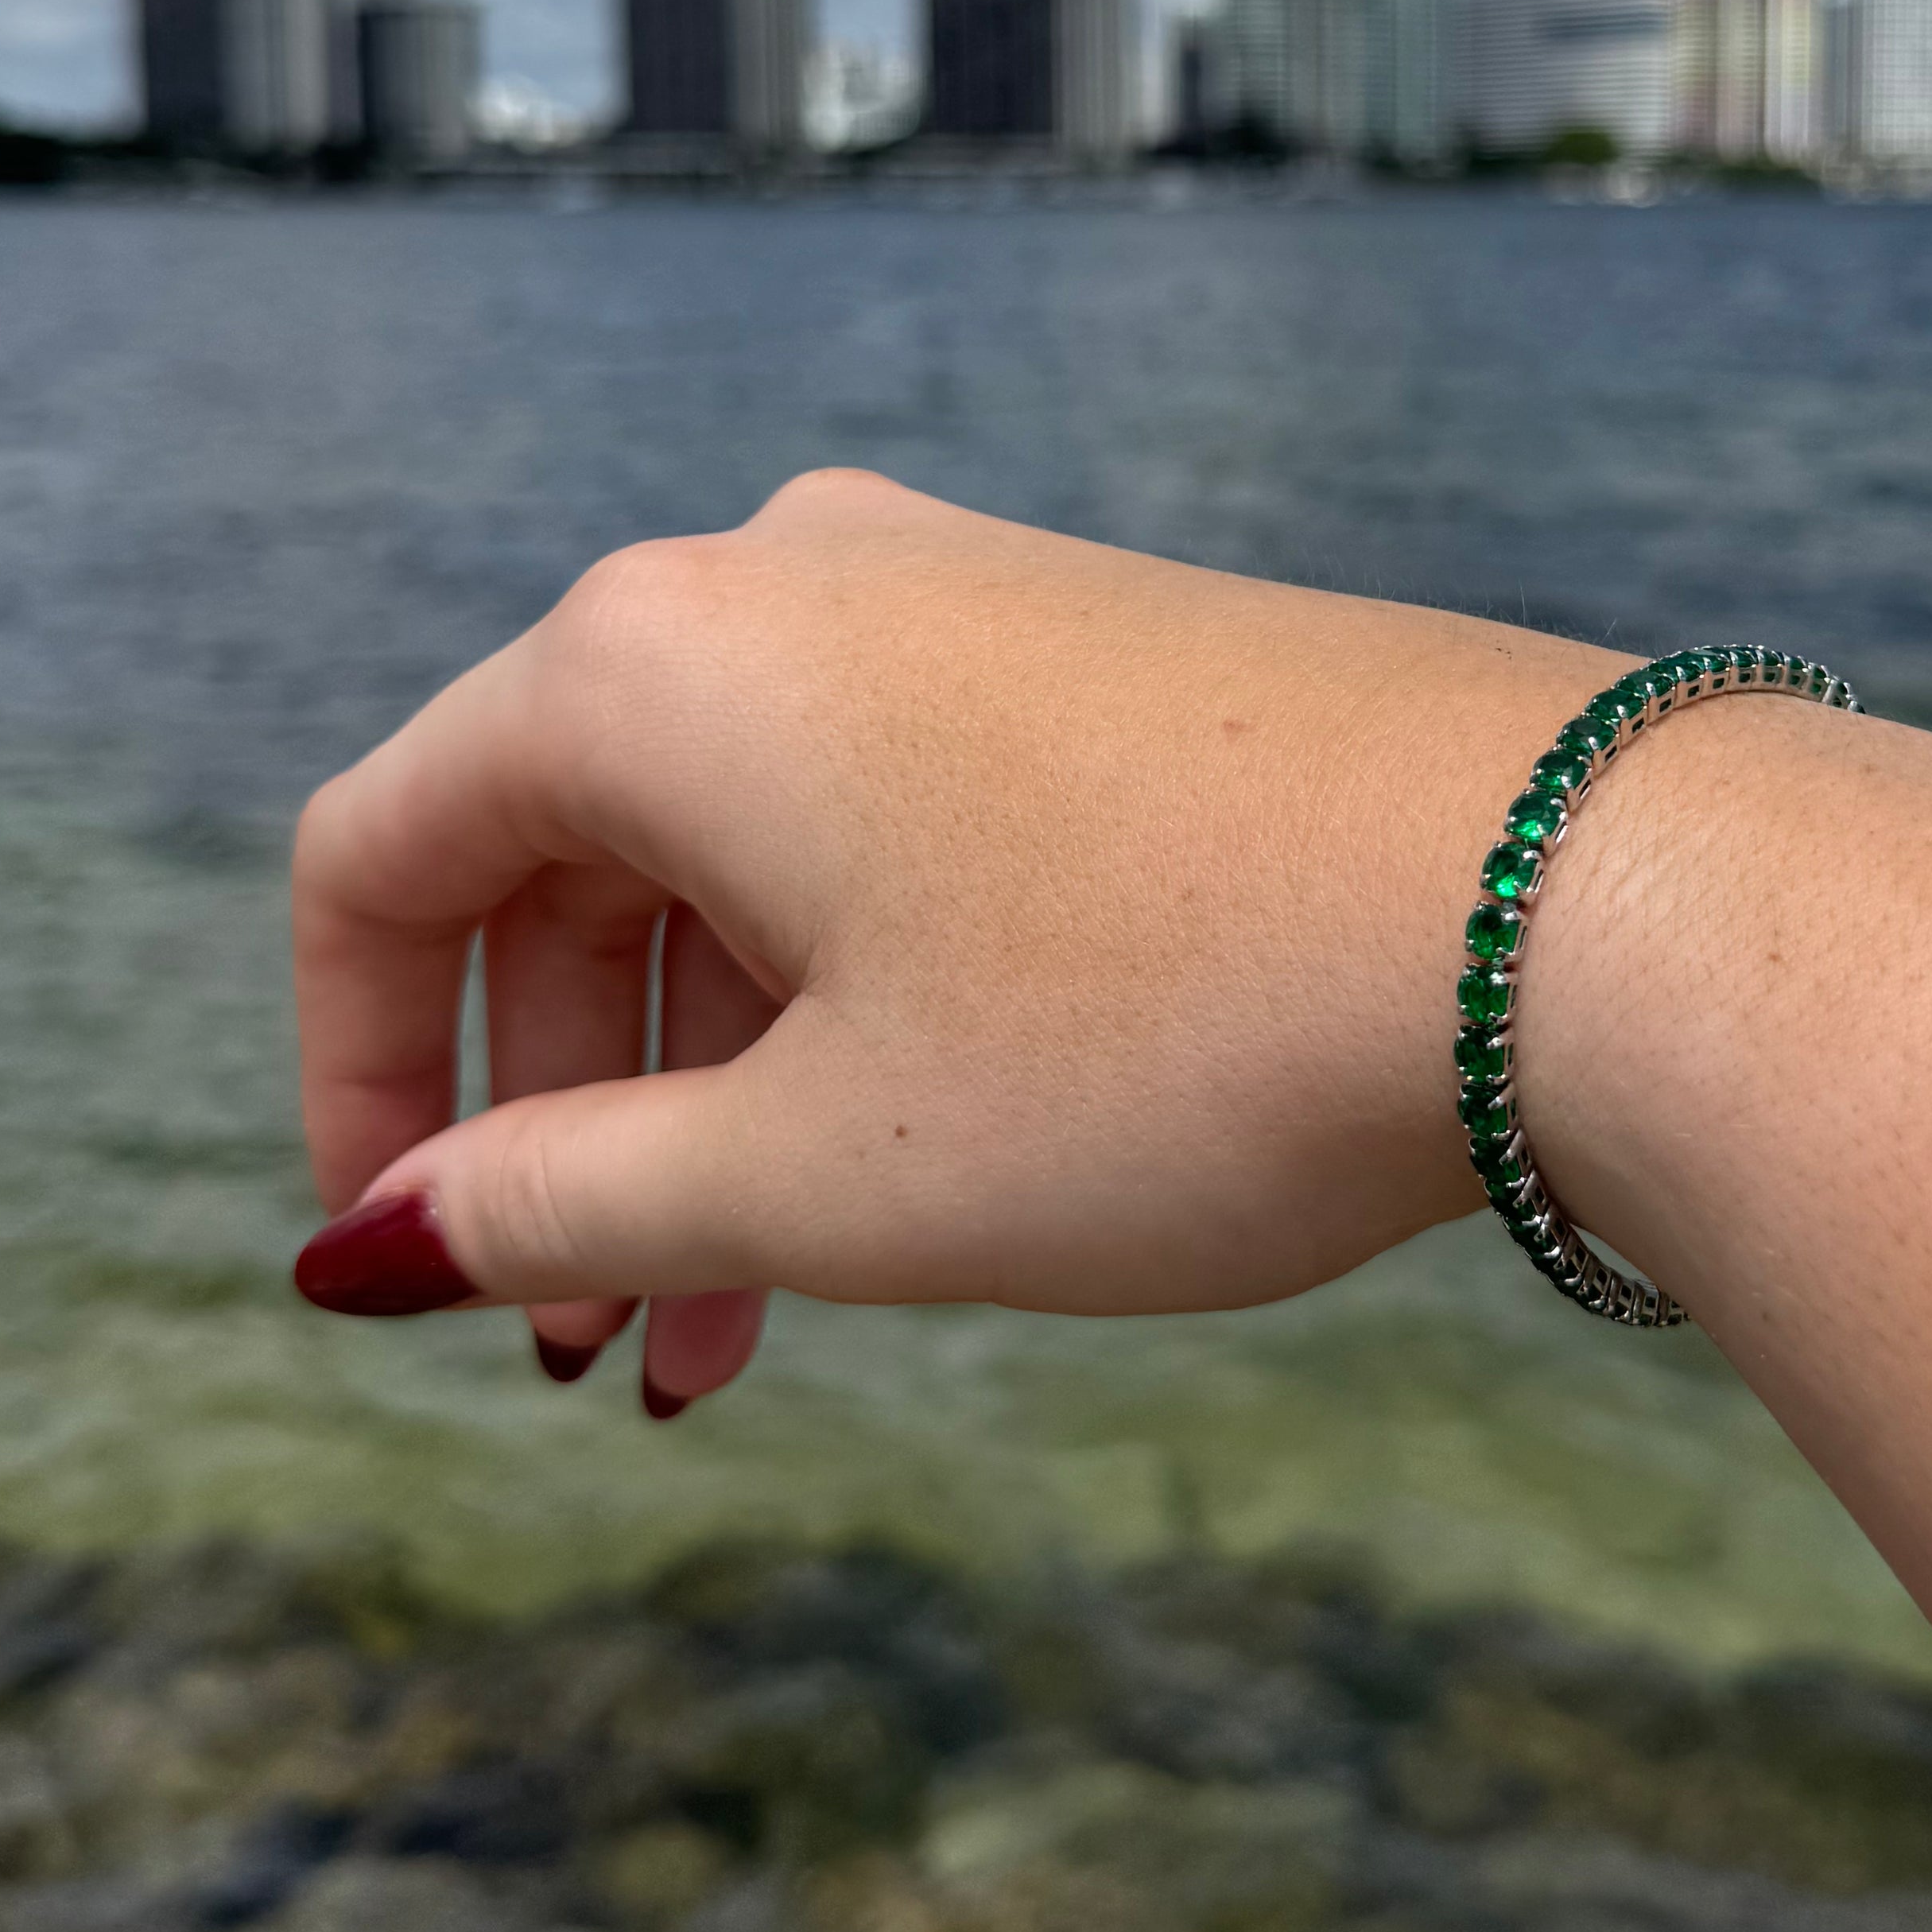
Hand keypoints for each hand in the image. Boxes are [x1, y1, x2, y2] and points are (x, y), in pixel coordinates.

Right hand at [291, 467, 1608, 1404]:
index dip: (355, 1074)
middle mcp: (789, 581)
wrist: (1576, 894)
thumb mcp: (819, 1165)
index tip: (398, 1262)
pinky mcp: (1105, 651)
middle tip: (609, 1350)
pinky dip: (858, 1006)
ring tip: (751, 1333)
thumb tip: (384, 1240)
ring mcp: (963, 597)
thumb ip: (562, 1198)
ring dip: (722, 1095)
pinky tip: (927, 1174)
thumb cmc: (1166, 1034)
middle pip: (569, 863)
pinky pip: (897, 824)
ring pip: (748, 862)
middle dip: (568, 1124)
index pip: (385, 853)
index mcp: (654, 664)